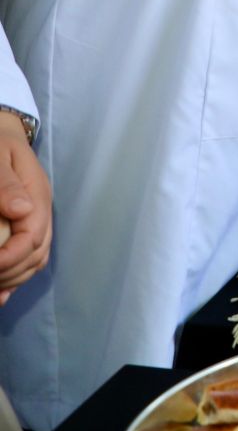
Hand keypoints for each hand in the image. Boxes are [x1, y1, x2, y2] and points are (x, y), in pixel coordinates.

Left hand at [0, 113, 50, 304]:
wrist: (2, 136)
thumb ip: (6, 184)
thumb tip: (22, 210)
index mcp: (37, 197)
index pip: (33, 237)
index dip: (11, 258)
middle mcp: (41, 212)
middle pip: (36, 255)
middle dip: (10, 274)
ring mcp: (36, 220)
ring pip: (35, 261)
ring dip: (14, 279)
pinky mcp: (28, 226)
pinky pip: (30, 257)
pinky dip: (16, 278)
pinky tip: (0, 294)